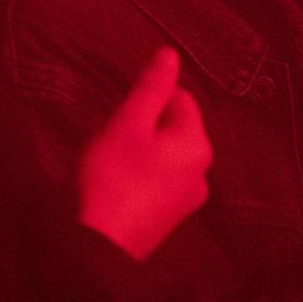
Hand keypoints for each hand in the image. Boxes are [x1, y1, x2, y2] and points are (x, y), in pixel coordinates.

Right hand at [76, 47, 213, 260]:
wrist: (99, 247)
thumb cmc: (113, 176)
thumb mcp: (128, 123)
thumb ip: (151, 87)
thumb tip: (171, 53)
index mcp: (198, 144)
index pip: (180, 99)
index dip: (148, 100)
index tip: (122, 115)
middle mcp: (203, 172)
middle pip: (173, 127)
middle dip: (142, 125)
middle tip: (112, 139)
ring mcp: (188, 199)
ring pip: (163, 154)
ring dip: (139, 150)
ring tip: (110, 163)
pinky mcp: (169, 218)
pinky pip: (158, 180)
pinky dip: (139, 175)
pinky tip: (116, 185)